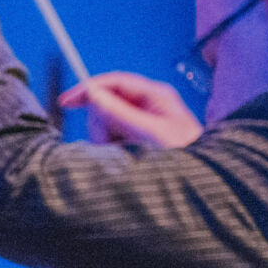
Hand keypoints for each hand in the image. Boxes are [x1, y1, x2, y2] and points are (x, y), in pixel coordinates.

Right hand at [61, 72, 202, 151]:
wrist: (200, 184)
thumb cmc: (185, 156)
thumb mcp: (151, 133)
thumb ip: (120, 113)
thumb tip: (93, 93)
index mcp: (155, 95)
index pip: (114, 83)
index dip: (89, 89)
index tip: (66, 102)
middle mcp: (148, 106)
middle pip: (107, 104)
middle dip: (102, 124)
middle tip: (111, 145)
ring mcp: (143, 123)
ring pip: (107, 124)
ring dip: (107, 140)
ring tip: (123, 155)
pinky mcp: (138, 141)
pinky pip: (113, 139)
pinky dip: (112, 149)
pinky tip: (124, 159)